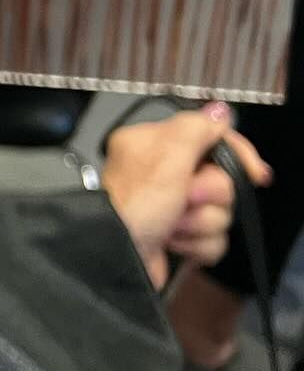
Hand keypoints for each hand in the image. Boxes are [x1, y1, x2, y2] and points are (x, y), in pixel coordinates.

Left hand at [100, 103, 271, 289]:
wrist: (117, 257)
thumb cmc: (130, 206)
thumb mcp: (165, 155)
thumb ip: (195, 128)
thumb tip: (218, 113)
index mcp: (155, 145)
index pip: (212, 137)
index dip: (237, 155)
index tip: (253, 173)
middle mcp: (165, 174)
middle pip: (222, 180)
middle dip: (210, 194)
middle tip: (184, 198)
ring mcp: (173, 207)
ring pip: (220, 212)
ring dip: (200, 223)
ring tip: (172, 225)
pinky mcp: (181, 236)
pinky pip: (213, 239)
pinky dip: (196, 245)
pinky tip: (174, 243)